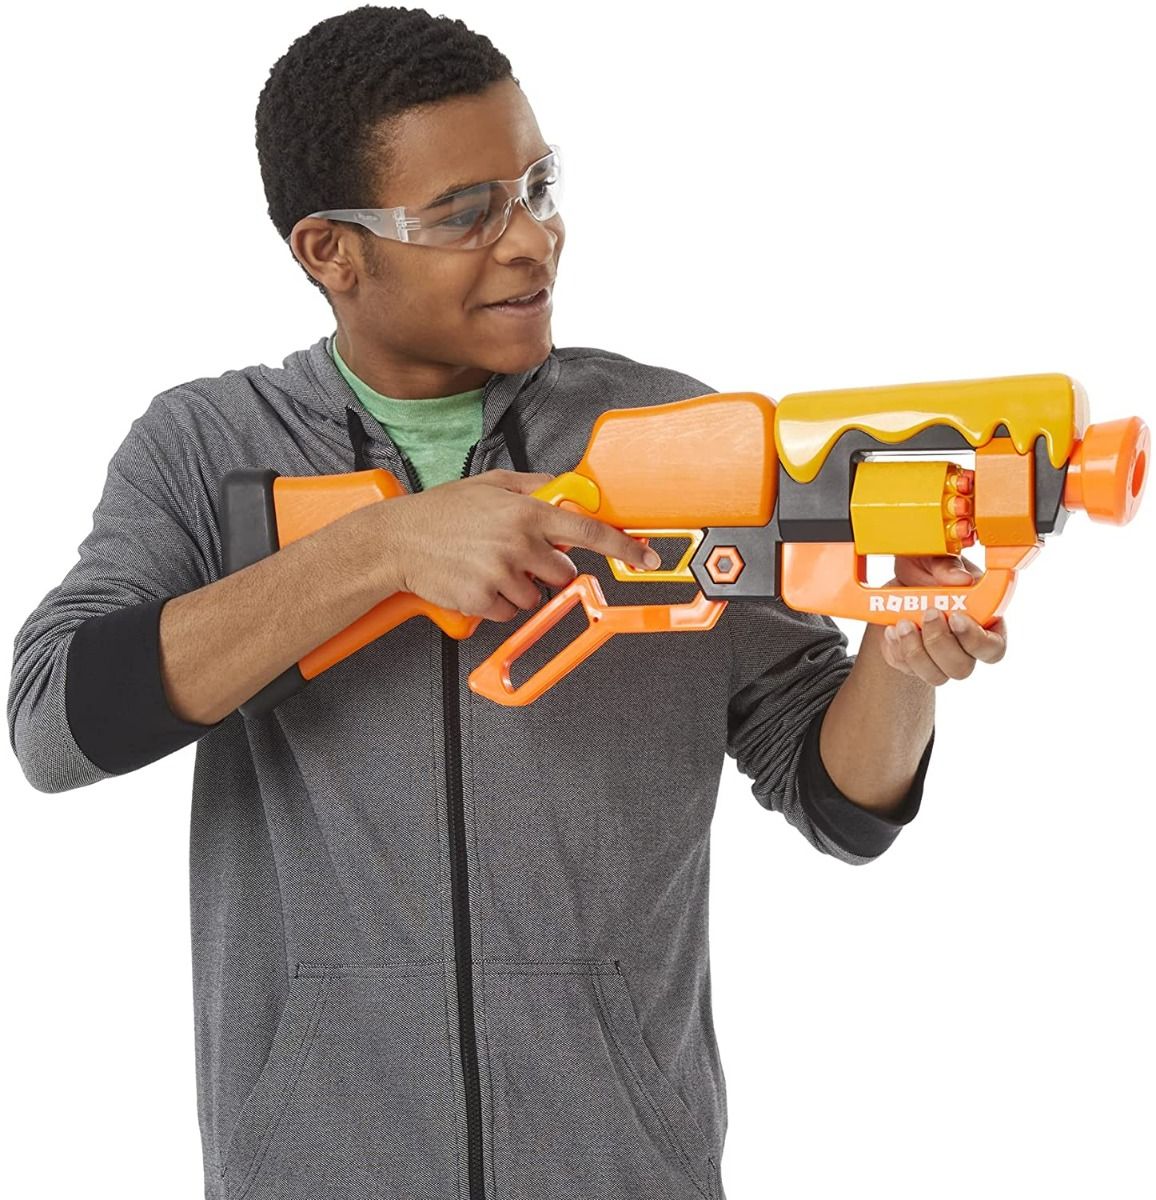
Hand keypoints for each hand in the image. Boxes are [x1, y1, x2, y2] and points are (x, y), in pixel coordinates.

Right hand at [383, 470, 657, 622]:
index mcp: (526, 512)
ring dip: (518, 587)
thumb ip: (535, 485)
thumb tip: (568, 488)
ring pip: (535, 596)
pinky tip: (475, 581)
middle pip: (562, 572)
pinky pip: (509, 612)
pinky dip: (497, 603)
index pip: (588, 531)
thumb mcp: (491, 483)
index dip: (623, 547)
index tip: (646, 557)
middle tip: (512, 554)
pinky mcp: (484, 600)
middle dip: (544, 567)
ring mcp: (502, 574)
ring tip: (486, 566)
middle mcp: (518, 543)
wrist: (396, 541)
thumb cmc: (441, 511)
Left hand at [877, 554, 1007, 684]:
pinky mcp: (913, 664)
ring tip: (903, 623)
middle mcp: (964, 647)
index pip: (993, 647)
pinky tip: (891, 629)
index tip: (955, 616)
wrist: (896, 583)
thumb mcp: (935, 558)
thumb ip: (948, 566)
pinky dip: (897, 650)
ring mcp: (939, 659)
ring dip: (916, 651)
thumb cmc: (926, 570)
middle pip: (962, 667)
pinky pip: (907, 669)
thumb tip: (961, 578)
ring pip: (936, 676)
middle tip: (927, 613)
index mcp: (984, 621)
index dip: (976, 639)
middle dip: (940, 643)